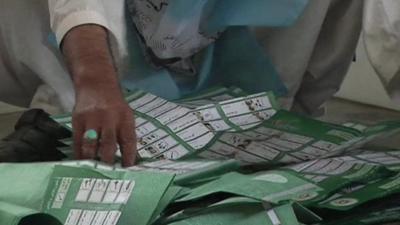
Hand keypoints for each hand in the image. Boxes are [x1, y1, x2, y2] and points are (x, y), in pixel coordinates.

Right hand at [62, 25, 136, 165]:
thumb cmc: (115, 104)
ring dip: (92, 161)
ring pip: (90, 145)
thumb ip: (126, 135)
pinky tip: (81, 164)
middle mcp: (109, 118)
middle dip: (109, 163)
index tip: (128, 171)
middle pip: (108, 145)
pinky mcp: (77, 120)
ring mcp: (92, 119)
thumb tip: (130, 161)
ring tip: (93, 173)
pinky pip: (77, 142)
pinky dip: (79, 155)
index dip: (129, 158)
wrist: (96, 83)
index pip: (128, 141)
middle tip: (109, 177)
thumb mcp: (126, 115)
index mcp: (125, 118)